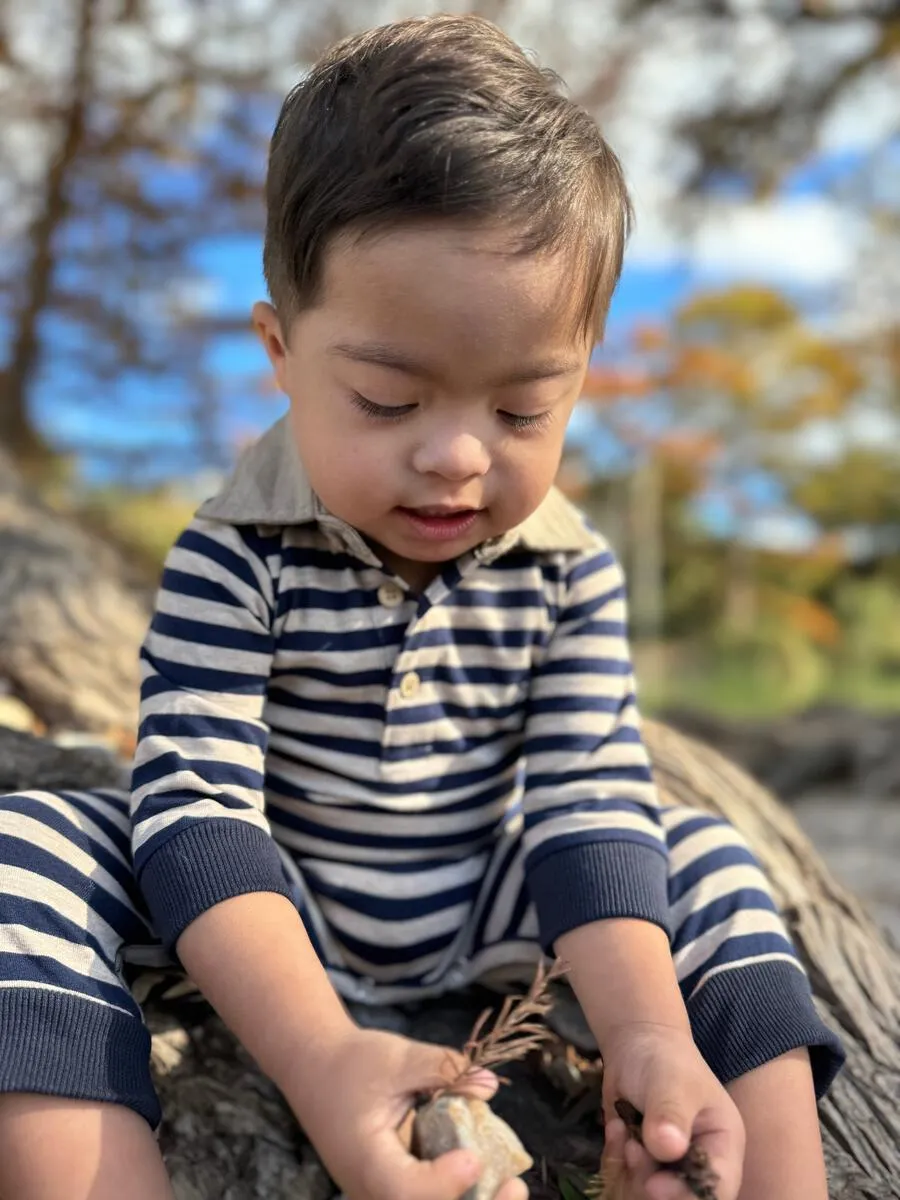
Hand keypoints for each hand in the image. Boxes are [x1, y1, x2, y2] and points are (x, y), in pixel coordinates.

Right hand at [284, 1025, 528, 1199]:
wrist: (317, 1072)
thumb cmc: (352, 1063)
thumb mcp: (397, 1058)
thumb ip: (442, 1068)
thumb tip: (489, 1085)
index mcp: (366, 1160)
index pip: (404, 1191)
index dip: (442, 1185)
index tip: (473, 1158)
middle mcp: (372, 1192)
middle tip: (515, 1187)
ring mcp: (382, 1197)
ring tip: (512, 1185)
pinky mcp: (394, 1193)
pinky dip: (461, 1193)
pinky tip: (490, 1173)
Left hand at [599, 1023, 744, 1199]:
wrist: (636, 1046)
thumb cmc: (666, 1060)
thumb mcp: (671, 1082)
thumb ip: (671, 1113)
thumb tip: (668, 1148)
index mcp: (723, 1147)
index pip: (716, 1190)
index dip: (686, 1194)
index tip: (653, 1184)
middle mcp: (699, 1163)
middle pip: (680, 1198)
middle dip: (649, 1181)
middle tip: (633, 1148)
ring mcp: (669, 1167)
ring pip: (647, 1195)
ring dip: (629, 1170)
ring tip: (624, 1134)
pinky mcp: (643, 1165)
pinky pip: (625, 1180)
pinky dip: (615, 1159)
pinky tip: (615, 1128)